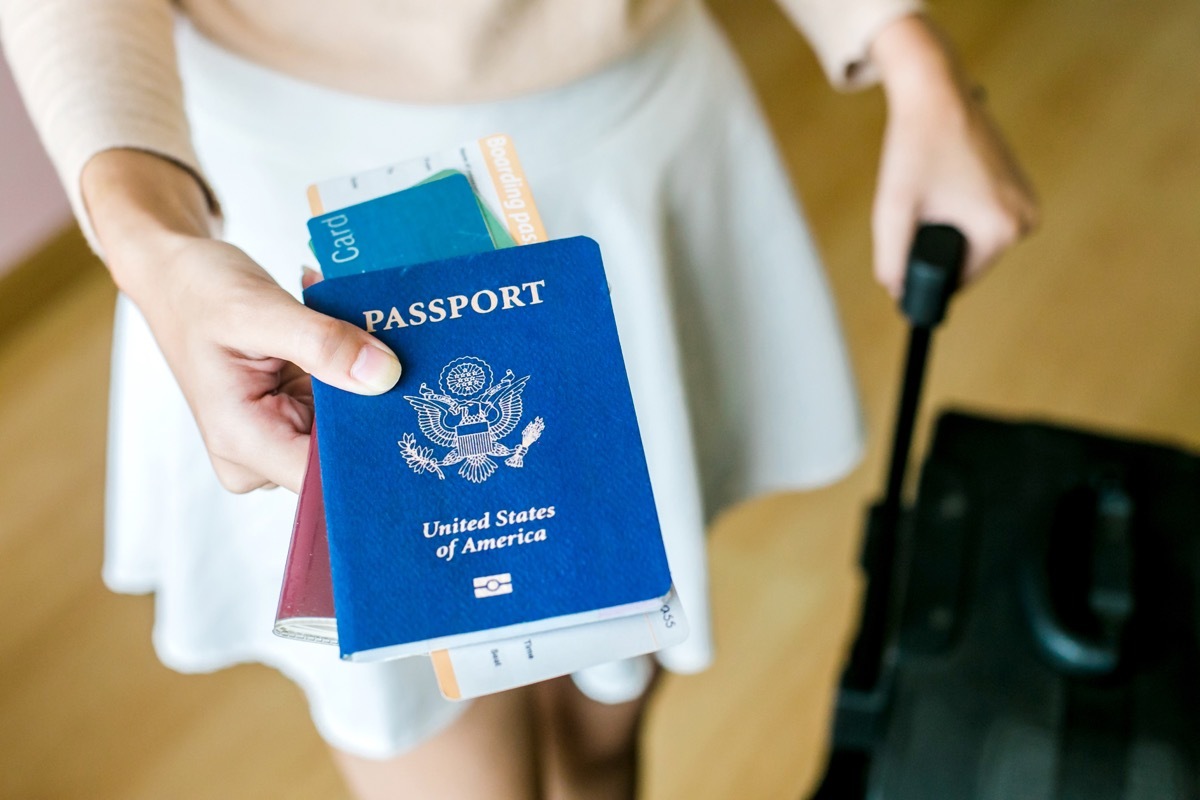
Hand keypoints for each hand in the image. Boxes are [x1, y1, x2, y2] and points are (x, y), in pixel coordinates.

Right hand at [84, 150, 400, 492]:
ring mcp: (278, 435)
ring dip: (366, 381)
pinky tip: (350, 332)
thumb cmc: (199, 291)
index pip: (324, 479)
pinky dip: (351, 369)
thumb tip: (385, 376)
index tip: (416, 414)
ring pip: (348, 426)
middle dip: (376, 407)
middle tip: (406, 357)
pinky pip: (341, 404)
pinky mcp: (293, 415)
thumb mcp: (259, 309)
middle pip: (342, 454)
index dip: (371, 453)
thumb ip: (322, 344)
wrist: (177, 275)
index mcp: (242, 442)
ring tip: (365, 330)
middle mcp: (260, 454)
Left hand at [869, 15, 1037, 295]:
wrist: (936, 93)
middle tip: (918, 206)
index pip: (957, 281)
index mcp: (1002, 230)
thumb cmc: (914, 147)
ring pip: (973, 242)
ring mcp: (1027, 202)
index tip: (905, 247)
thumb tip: (897, 292)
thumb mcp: (892, 210)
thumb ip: (891, 260)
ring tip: (932, 191)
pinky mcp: (1020, 188)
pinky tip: (945, 186)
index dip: (924, 274)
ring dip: (947, 230)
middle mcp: (1025, 219)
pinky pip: (983, 221)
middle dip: (935, 246)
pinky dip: (960, 214)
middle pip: (966, 262)